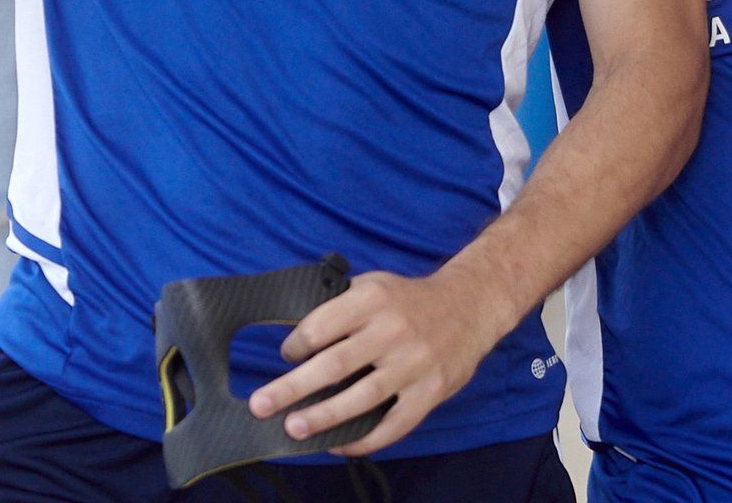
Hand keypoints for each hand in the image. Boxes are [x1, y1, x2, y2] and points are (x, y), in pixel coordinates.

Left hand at [246, 268, 508, 456]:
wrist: (470, 305)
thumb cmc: (409, 299)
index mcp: (372, 299)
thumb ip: (339, 306)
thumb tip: (295, 337)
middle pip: (333, 365)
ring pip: (361, 398)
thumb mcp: (374, 285)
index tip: (287, 355)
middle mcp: (392, 331)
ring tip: (293, 428)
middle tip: (261, 405)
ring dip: (323, 417)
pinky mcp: (430, 392)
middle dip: (292, 388)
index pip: (321, 326)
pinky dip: (364, 439)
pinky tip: (339, 445)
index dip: (296, 344)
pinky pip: (393, 425)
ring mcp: (413, 364)